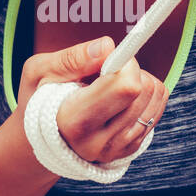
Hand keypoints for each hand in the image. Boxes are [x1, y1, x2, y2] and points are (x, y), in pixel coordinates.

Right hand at [17, 37, 168, 164]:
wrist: (37, 142)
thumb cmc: (38, 100)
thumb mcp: (39, 72)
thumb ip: (71, 59)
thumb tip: (108, 47)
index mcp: (73, 121)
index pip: (125, 87)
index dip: (124, 63)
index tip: (112, 57)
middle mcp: (98, 141)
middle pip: (143, 90)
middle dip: (131, 69)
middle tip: (106, 71)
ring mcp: (117, 148)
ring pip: (155, 97)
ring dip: (139, 80)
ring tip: (110, 86)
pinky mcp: (131, 149)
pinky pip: (157, 109)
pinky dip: (144, 96)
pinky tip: (119, 98)